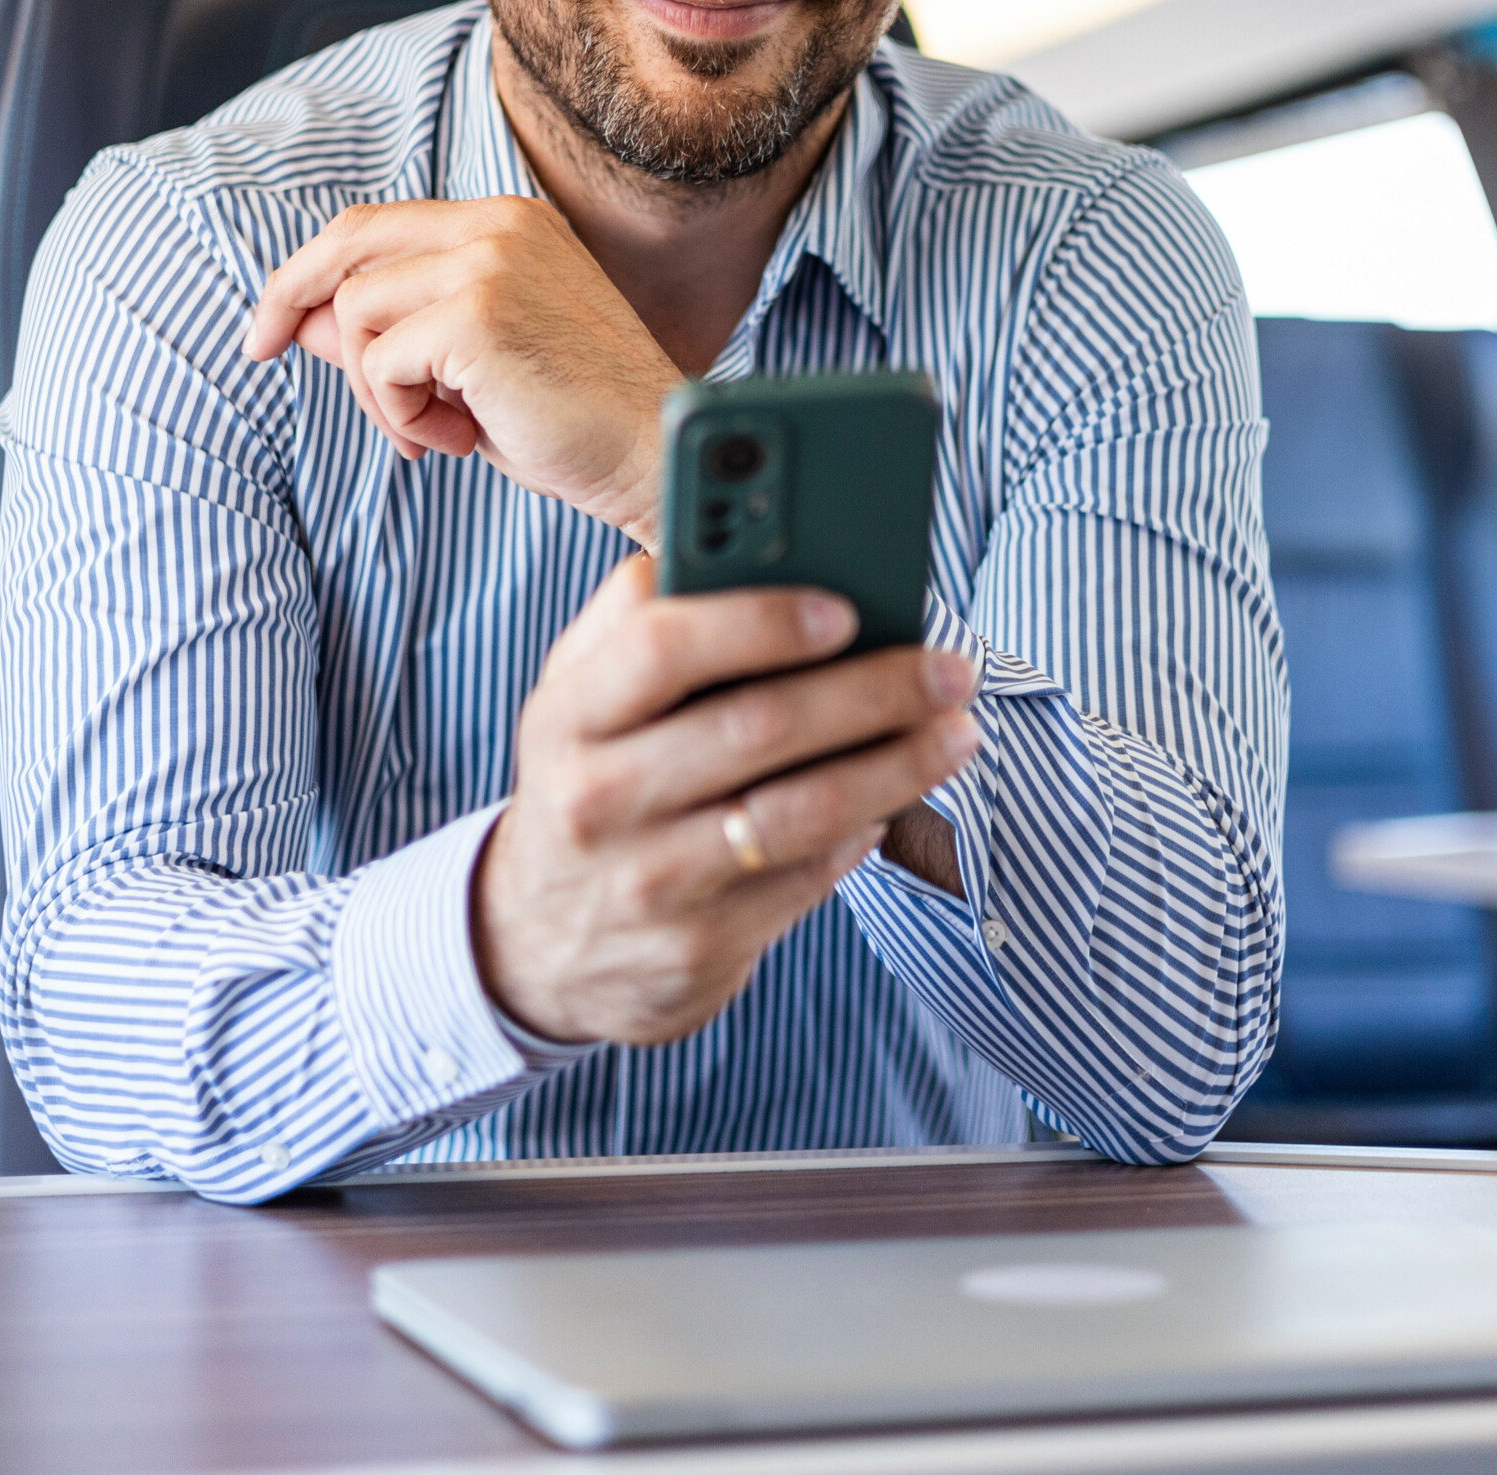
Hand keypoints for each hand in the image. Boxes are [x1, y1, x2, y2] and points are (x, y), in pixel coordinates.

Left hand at [243, 197, 680, 545]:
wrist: (654, 455)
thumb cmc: (574, 423)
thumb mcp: (469, 371)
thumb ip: (395, 334)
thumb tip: (304, 322)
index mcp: (508, 223)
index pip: (376, 226)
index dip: (310, 271)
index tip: (274, 324)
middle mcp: (497, 226)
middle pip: (347, 242)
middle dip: (289, 297)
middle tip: (259, 350)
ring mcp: (489, 263)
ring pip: (357, 314)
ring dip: (379, 391)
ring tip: (442, 430)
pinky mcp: (476, 315)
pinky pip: (378, 364)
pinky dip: (402, 416)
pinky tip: (460, 438)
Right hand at [474, 557, 981, 1046]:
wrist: (539, 944)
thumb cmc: (585, 784)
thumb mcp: (575, 698)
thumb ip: (634, 618)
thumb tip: (729, 549)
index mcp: (569, 715)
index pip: (661, 647)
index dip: (758, 621)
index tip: (844, 609)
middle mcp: (599, 798)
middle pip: (756, 726)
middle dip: (872, 690)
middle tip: (947, 668)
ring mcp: (650, 880)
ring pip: (801, 811)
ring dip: (898, 765)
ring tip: (957, 732)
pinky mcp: (699, 947)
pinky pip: (808, 880)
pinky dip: (865, 831)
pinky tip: (897, 796)